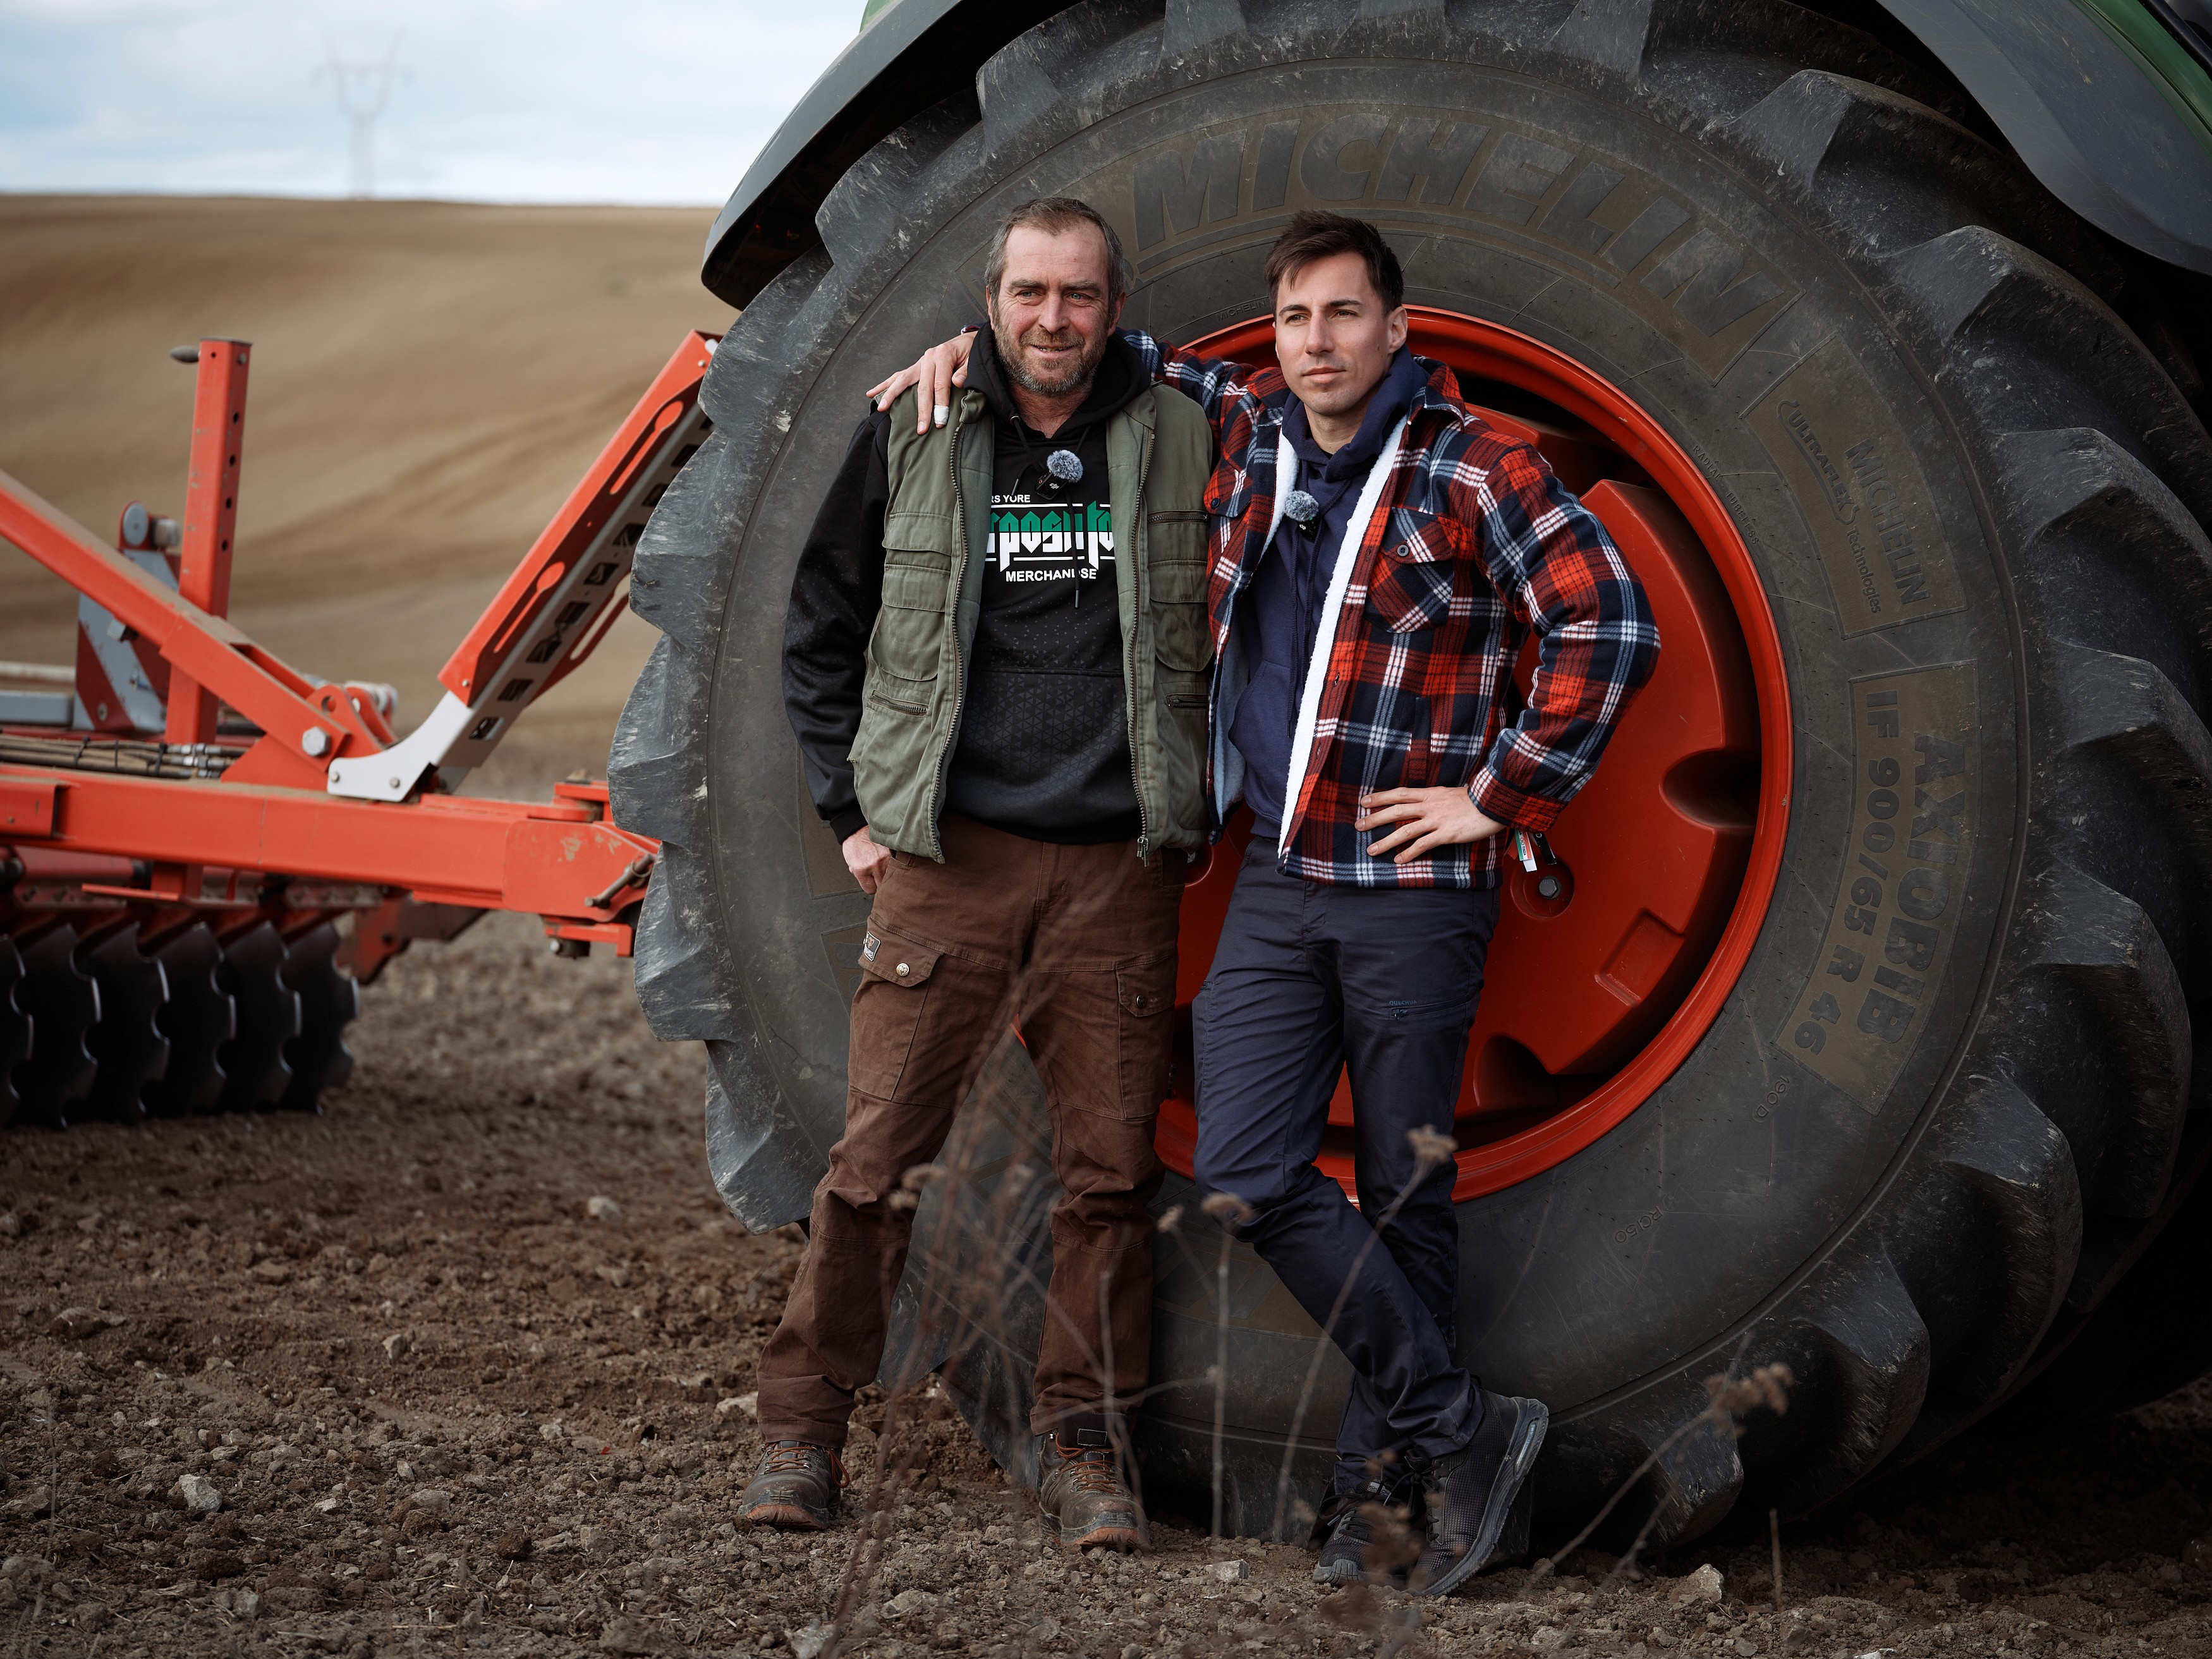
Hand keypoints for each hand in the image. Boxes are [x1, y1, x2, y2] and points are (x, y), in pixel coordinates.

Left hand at [842, 825, 893, 893]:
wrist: (858, 828)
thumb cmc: (854, 845)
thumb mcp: (851, 864)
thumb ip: (861, 876)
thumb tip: (870, 884)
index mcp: (861, 870)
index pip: (870, 890)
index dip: (871, 886)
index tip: (872, 883)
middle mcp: (874, 865)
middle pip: (883, 885)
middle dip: (880, 882)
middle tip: (878, 876)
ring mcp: (885, 858)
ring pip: (891, 876)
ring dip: (889, 874)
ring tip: (884, 868)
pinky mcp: (892, 851)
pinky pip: (896, 865)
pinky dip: (894, 866)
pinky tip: (891, 863)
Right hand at [867, 332, 975, 433]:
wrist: (968, 341)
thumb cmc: (972, 352)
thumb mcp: (974, 360)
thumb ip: (965, 372)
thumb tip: (955, 383)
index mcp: (943, 355)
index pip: (940, 385)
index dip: (940, 404)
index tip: (940, 421)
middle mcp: (928, 358)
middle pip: (922, 387)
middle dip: (921, 410)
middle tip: (921, 428)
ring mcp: (920, 362)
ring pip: (902, 380)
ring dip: (892, 396)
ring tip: (882, 408)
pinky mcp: (916, 368)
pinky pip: (898, 377)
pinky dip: (885, 386)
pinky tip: (872, 394)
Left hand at [1354, 787, 1507, 863]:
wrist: (1494, 803)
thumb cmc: (1475, 800)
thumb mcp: (1450, 794)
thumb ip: (1435, 799)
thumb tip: (1422, 804)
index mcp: (1430, 793)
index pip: (1399, 793)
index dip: (1380, 797)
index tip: (1364, 801)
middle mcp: (1430, 805)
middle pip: (1396, 810)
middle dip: (1375, 818)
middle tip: (1358, 825)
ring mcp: (1437, 820)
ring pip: (1405, 830)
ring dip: (1385, 841)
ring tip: (1371, 850)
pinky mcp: (1446, 834)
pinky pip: (1423, 845)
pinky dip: (1409, 853)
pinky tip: (1398, 860)